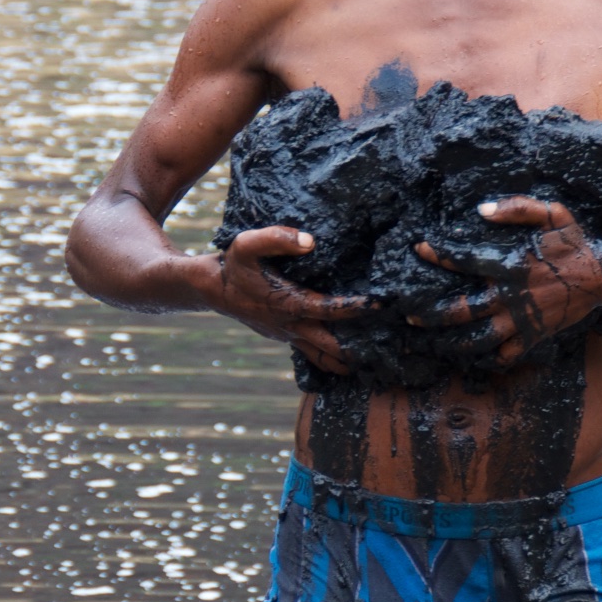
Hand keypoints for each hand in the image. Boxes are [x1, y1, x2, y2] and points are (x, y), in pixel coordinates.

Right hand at [205, 227, 367, 377]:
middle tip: (388, 351)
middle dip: (359, 351)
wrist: (213, 290)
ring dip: (347, 363)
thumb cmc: (234, 265)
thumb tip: (310, 240)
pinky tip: (349, 360)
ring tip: (375, 364)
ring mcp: (289, 335)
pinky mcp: (286, 337)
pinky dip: (331, 361)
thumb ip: (277, 238)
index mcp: (289, 304)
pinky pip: (313, 355)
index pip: (330, 310)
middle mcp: (292, 325)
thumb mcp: (247, 243)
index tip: (381, 304)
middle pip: (332, 348)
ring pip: (323, 359)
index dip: (356, 308)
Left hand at [411, 198, 601, 369]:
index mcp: (510, 265)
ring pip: (478, 338)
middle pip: (461, 310)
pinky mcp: (533, 335)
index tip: (419, 249)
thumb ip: (517, 208)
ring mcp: (521, 319)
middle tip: (410, 316)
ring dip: (453, 342)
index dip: (439, 255)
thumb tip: (482, 210)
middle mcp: (510, 295)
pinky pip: (506, 354)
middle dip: (431, 314)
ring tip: (435, 343)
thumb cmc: (574, 241)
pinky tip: (474, 357)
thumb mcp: (551, 213)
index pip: (464, 261)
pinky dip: (488, 358)